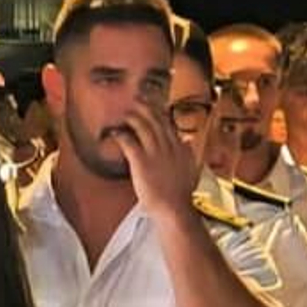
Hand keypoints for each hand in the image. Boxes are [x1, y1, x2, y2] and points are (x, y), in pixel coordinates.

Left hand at [111, 99, 200, 218]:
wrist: (174, 207)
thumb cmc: (181, 193)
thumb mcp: (191, 168)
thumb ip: (189, 152)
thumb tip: (188, 139)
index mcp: (181, 148)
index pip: (170, 125)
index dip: (160, 114)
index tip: (153, 108)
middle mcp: (170, 146)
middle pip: (157, 121)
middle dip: (146, 108)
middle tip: (138, 100)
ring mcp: (156, 153)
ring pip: (144, 127)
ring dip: (134, 117)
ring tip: (126, 113)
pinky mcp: (141, 161)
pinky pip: (130, 143)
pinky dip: (121, 136)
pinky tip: (115, 133)